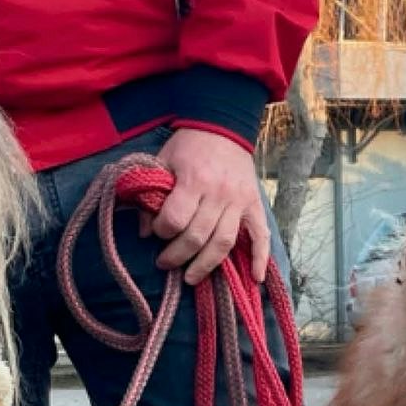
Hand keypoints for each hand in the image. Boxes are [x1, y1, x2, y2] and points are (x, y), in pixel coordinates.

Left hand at [151, 126, 270, 285]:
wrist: (223, 127)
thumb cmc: (189, 146)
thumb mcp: (162, 162)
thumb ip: (151, 195)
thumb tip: (145, 231)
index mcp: (194, 180)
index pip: (175, 219)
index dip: (160, 231)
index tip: (155, 232)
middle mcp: (220, 193)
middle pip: (198, 236)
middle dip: (177, 255)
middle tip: (165, 263)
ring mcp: (240, 201)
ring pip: (225, 242)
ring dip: (206, 265)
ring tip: (190, 278)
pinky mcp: (254, 205)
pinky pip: (260, 235)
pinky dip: (260, 258)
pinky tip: (254, 278)